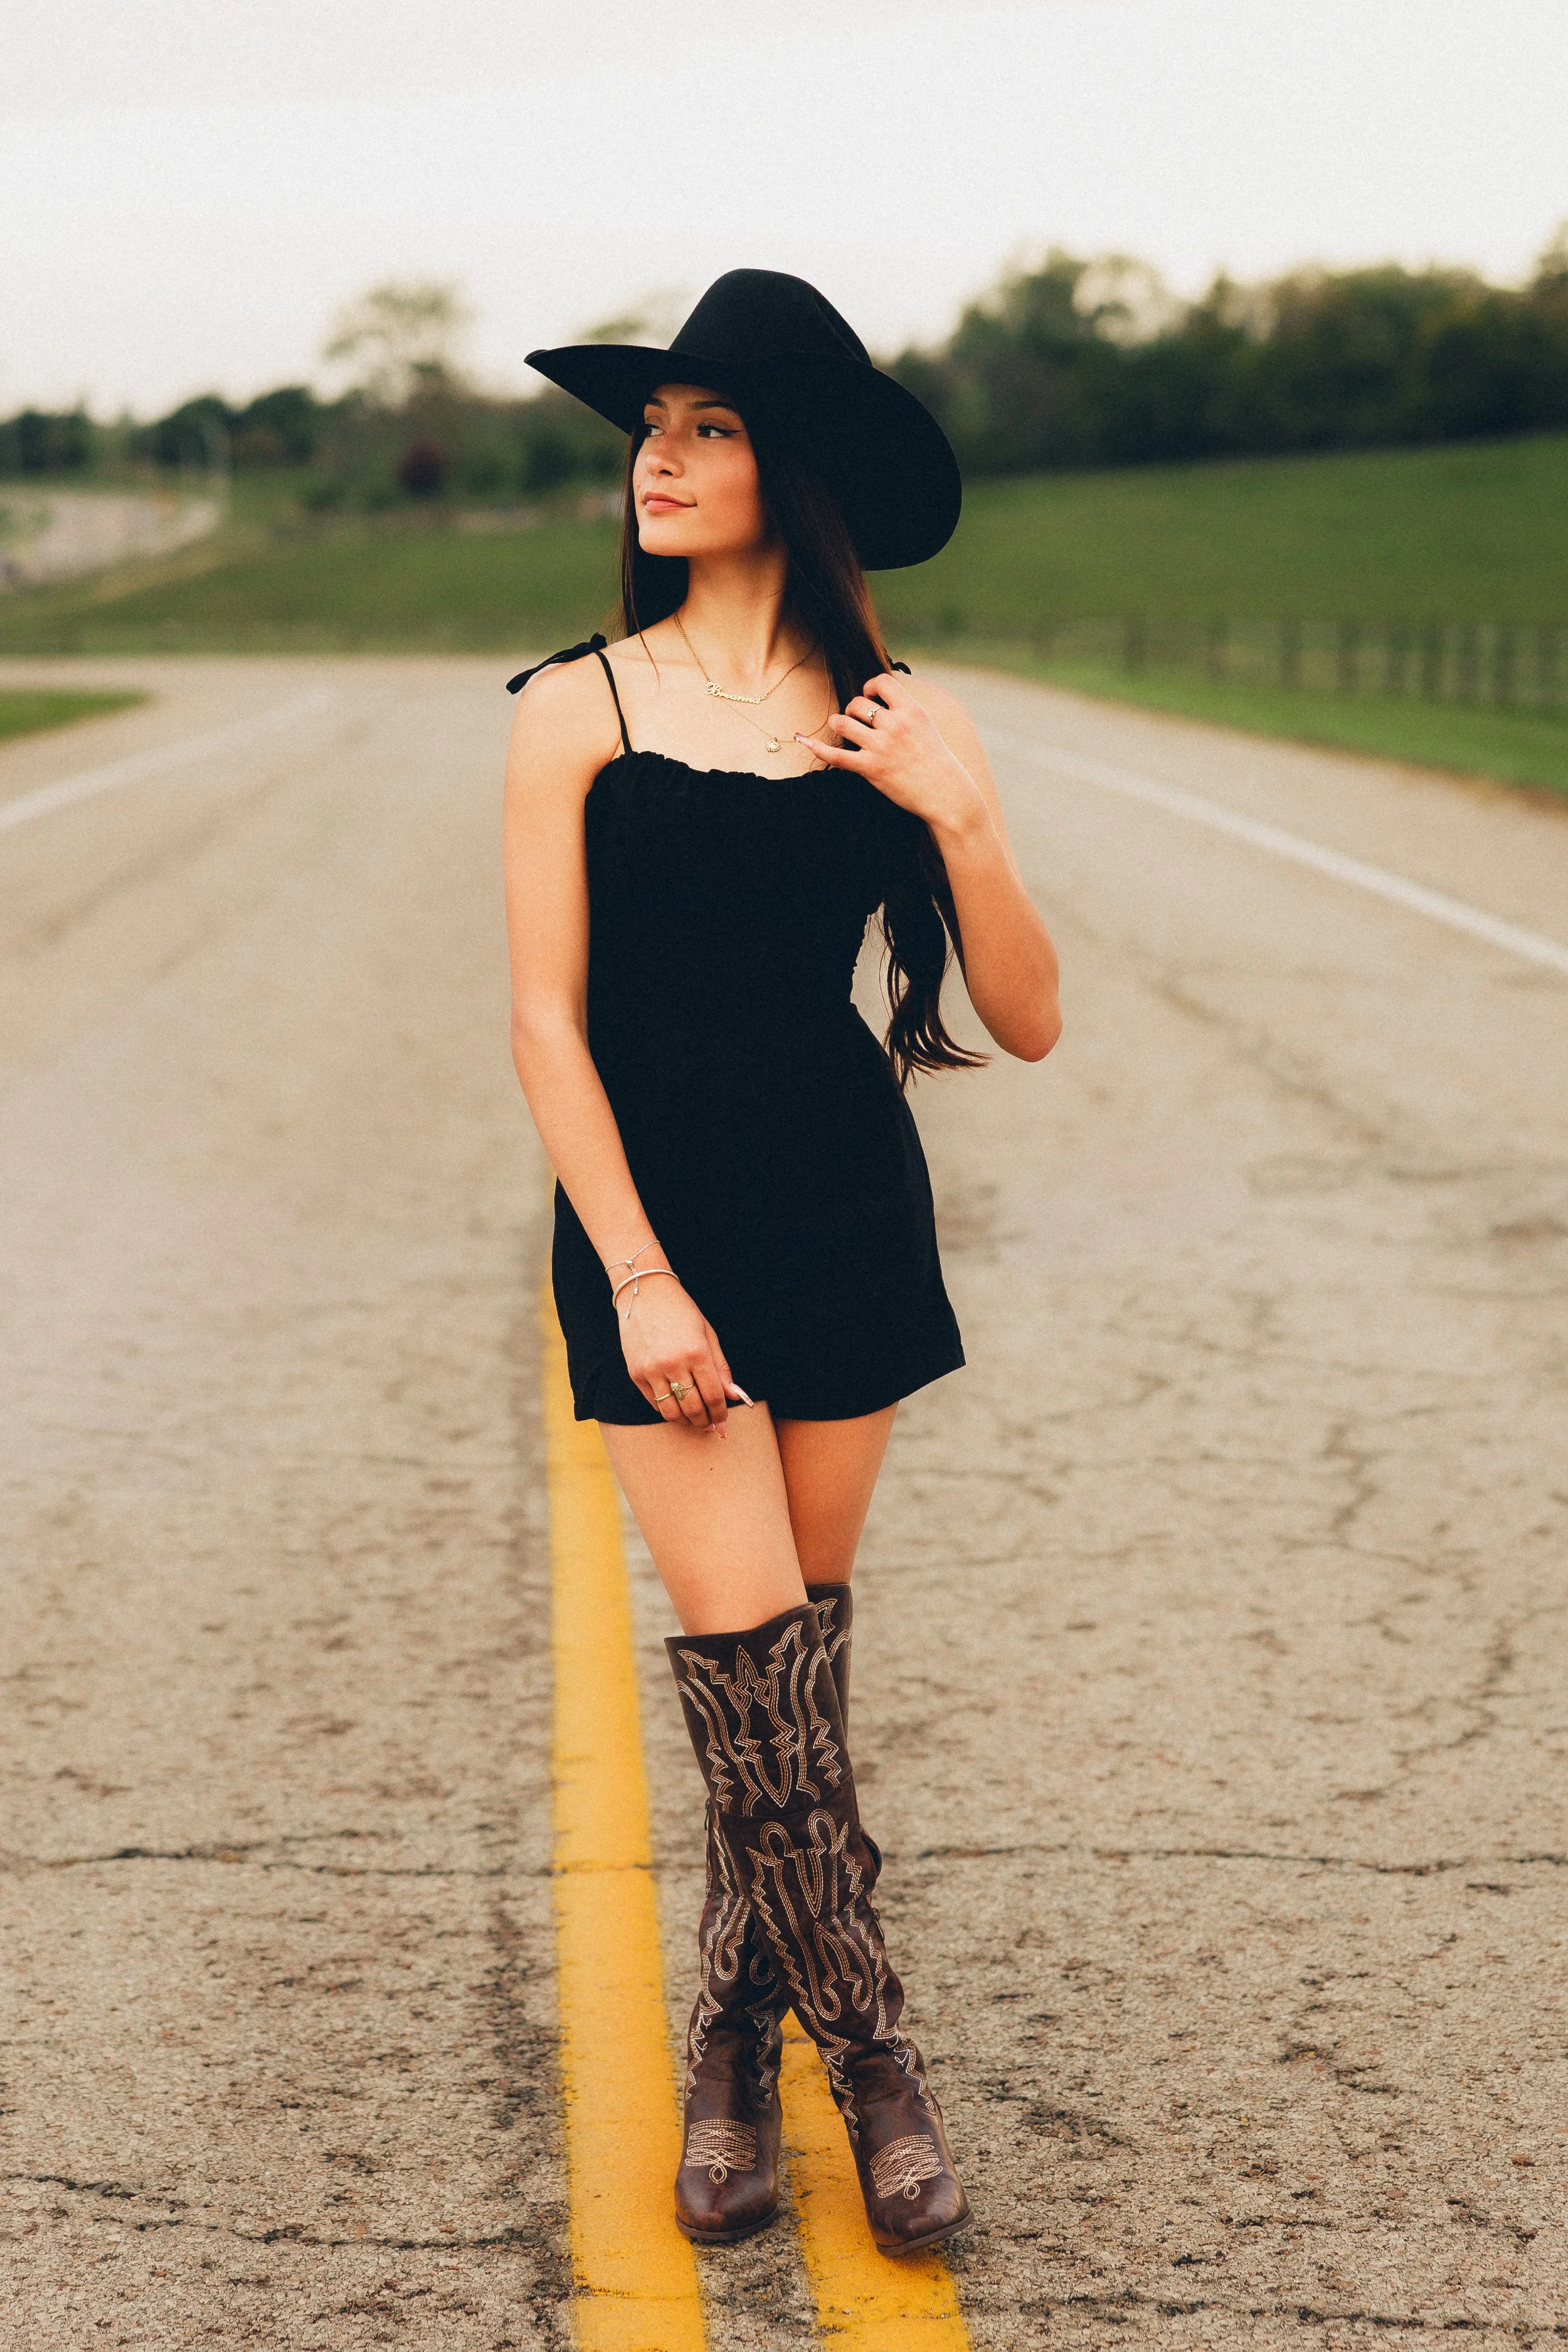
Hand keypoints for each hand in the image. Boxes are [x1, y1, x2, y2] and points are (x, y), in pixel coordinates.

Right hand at [619, 1275, 751, 1433]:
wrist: (644, 1293)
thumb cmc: (680, 1311)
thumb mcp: (707, 1335)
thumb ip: (721, 1368)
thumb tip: (734, 1396)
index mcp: (696, 1352)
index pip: (713, 1396)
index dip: (721, 1413)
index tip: (723, 1421)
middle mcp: (673, 1364)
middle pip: (694, 1408)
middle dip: (706, 1422)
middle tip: (711, 1425)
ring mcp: (652, 1370)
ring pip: (672, 1412)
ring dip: (686, 1421)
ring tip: (695, 1419)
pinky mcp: (636, 1374)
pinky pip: (654, 1403)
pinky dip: (668, 1410)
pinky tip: (677, 1406)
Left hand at [794, 672, 983, 832]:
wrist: (946, 794)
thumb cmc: (937, 762)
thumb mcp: (926, 726)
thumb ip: (904, 711)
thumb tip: (879, 700)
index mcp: (912, 710)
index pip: (881, 682)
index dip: (870, 686)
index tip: (870, 697)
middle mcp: (895, 725)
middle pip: (857, 703)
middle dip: (852, 709)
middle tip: (858, 721)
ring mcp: (881, 747)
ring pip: (844, 722)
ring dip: (839, 723)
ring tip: (843, 729)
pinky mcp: (871, 768)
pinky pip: (836, 754)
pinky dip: (816, 747)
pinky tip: (802, 741)